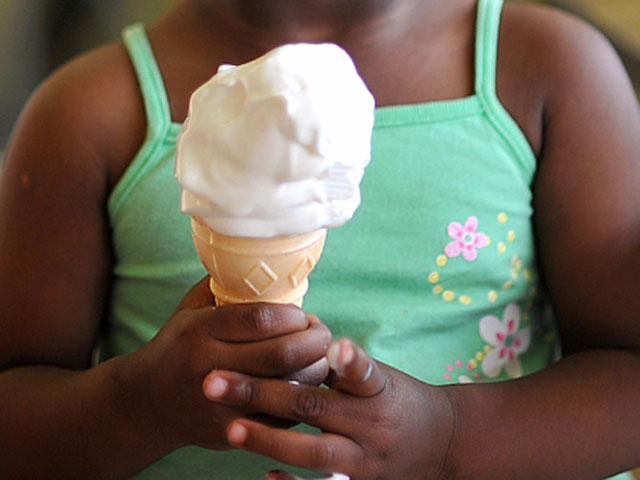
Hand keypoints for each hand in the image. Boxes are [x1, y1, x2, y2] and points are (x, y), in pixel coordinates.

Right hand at [114, 277, 331, 451]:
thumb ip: (223, 284)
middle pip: (281, 354)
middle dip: (314, 340)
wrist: (147, 403)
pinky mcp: (231, 432)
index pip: (260, 318)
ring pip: (287, 387)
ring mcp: (220, 403)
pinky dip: (301, 397)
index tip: (303, 314)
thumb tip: (267, 256)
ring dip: (315, 369)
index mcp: (199, 331)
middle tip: (321, 333)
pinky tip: (305, 382)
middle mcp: (208, 367)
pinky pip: (281, 417)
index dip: (293, 314)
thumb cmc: (178, 346)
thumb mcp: (190, 308)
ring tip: (319, 356)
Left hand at [204, 338, 454, 479]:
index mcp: (378, 389)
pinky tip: (266, 478)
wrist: (442, 442)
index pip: (362, 372)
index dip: (348, 360)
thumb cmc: (396, 399)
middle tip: (215, 381)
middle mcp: (372, 424)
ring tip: (231, 428)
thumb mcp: (379, 376)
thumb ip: (341, 363)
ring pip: (314, 453)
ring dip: (269, 439)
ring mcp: (365, 460)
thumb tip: (297, 329)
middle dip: (263, 393)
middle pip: (315, 408)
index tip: (332, 344)